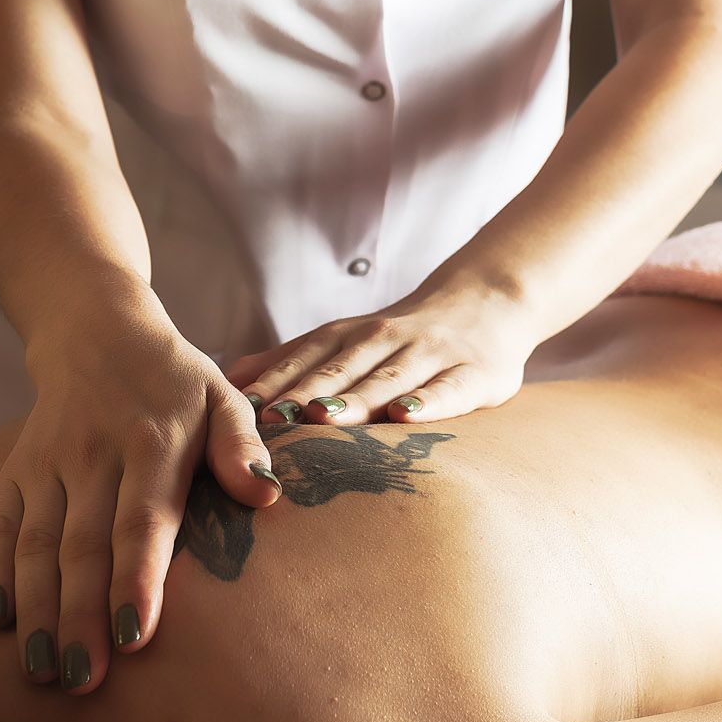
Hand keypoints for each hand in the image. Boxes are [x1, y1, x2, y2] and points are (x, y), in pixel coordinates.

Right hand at [0, 276, 281, 695]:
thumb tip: (264, 495)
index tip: (134, 637)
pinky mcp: (17, 468)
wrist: (97, 332)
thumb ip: (242, 446)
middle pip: (84, 546)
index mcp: (153, 442)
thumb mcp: (223, 396)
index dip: (136, 579)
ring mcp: (48, 462)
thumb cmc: (177, 384)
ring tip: (43, 671)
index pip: (142, 521)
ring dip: (38, 610)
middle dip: (82, 617)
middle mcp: (94, 454)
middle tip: (86, 681)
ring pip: (36, 544)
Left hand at [221, 280, 536, 426]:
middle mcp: (386, 339)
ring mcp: (432, 355)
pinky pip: (450, 390)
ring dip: (355, 397)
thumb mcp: (348, 339)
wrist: (491, 302)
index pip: (306, 357)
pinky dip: (428, 404)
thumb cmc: (405, 337)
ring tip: (325, 417)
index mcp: (351, 335)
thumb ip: (293, 359)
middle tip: (271, 419)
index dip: (274, 381)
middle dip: (305, 392)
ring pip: (389, 378)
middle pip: (340, 368)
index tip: (240, 408)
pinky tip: (405, 417)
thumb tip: (230, 378)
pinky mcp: (475, 374)